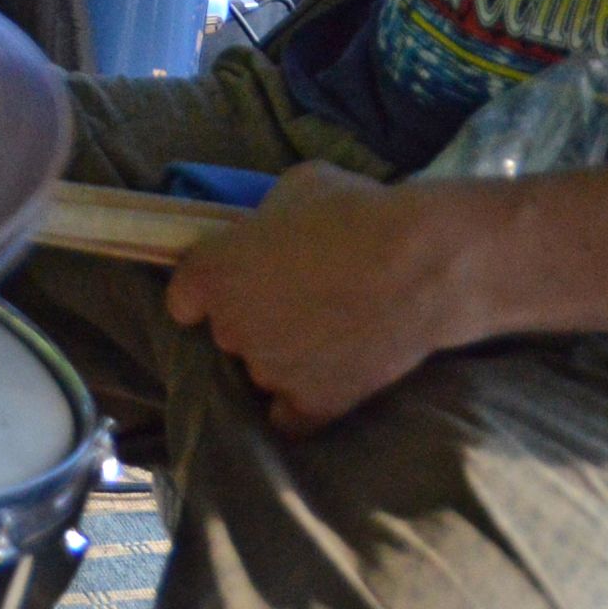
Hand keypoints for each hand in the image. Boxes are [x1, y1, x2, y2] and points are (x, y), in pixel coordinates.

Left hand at [166, 162, 489, 434]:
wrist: (422, 264)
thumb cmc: (356, 212)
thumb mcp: (296, 189)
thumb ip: (267, 220)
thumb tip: (271, 231)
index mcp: (212, 273)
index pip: (184, 298)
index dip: (208, 292)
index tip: (232, 283)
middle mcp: (230, 328)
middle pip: (227, 332)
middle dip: (253, 318)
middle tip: (298, 298)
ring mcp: (269, 372)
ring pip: (260, 371)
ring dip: (281, 358)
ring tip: (327, 334)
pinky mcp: (313, 404)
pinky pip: (288, 419)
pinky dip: (299, 404)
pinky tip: (320, 383)